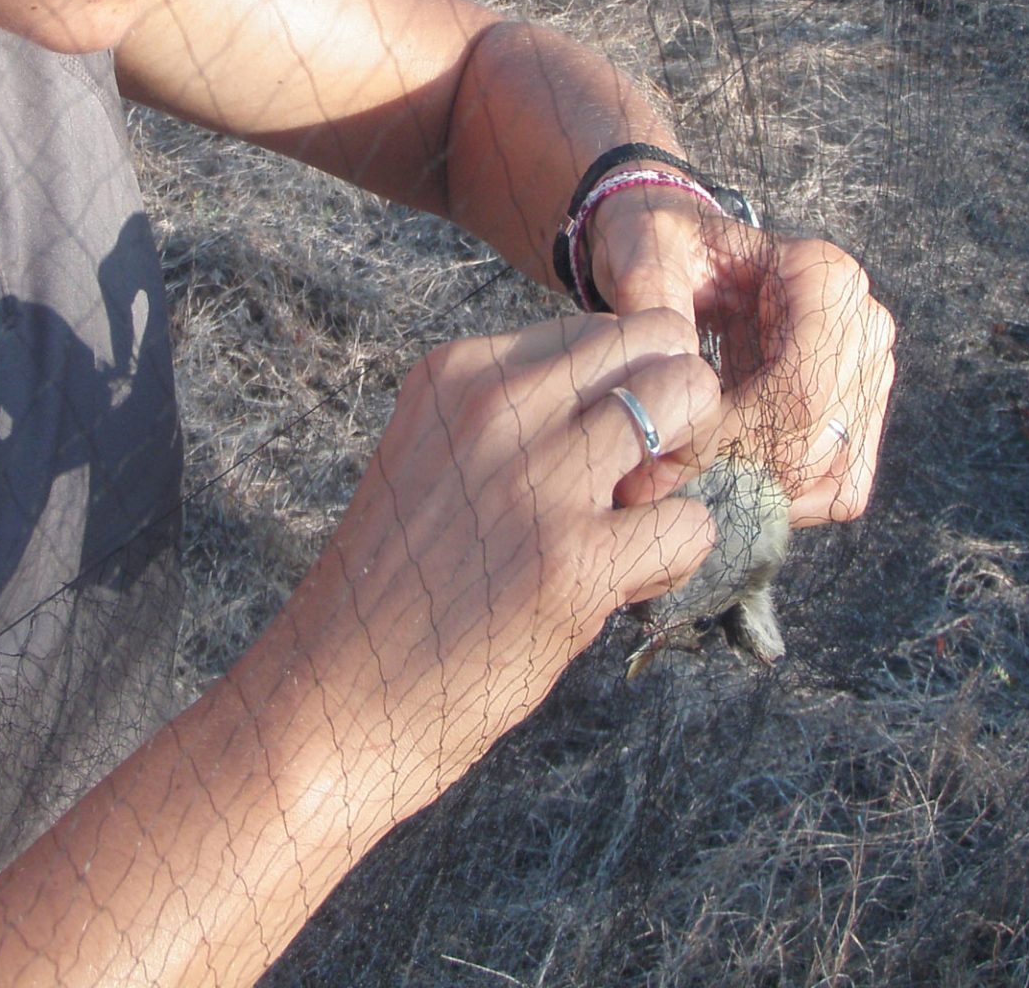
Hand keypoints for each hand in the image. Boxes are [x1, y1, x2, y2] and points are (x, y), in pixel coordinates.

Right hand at [277, 308, 724, 812]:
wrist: (336, 699)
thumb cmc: (400, 588)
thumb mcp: (441, 456)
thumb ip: (525, 418)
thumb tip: (652, 413)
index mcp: (459, 371)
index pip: (601, 329)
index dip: (625, 388)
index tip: (596, 453)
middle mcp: (499, 406)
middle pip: (659, 339)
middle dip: (676, 405)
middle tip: (641, 480)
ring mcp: (538, 479)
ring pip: (690, 399)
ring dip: (684, 470)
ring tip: (632, 528)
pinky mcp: (574, 561)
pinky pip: (692, 521)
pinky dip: (675, 558)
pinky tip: (617, 589)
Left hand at [586, 185, 895, 526]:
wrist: (685, 255)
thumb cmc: (664, 248)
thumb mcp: (644, 251)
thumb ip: (651, 304)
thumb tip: (673, 386)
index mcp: (826, 279)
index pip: (799, 395)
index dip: (733, 441)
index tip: (662, 459)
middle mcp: (865, 328)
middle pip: (816, 446)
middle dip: (733, 476)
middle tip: (655, 486)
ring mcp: (870, 376)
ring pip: (831, 478)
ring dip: (755, 495)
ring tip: (682, 484)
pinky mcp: (859, 418)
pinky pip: (840, 490)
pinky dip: (784, 502)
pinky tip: (723, 484)